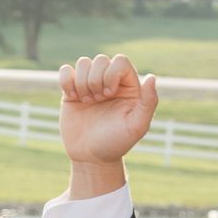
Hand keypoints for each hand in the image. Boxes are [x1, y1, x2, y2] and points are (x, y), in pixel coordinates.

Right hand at [56, 53, 158, 194]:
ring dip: (82, 82)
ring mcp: (90, 85)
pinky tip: (73, 97)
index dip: (111, 74)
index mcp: (128, 85)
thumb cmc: (116, 143)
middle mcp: (109, 81)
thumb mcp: (137, 126)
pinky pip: (66, 71)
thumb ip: (148, 102)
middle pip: (100, 59)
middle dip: (96, 80)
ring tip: (86, 101)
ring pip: (83, 63)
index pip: (120, 61)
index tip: (109, 95)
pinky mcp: (71, 91)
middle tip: (97, 101)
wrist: (91, 157)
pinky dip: (66, 81)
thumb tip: (151, 77)